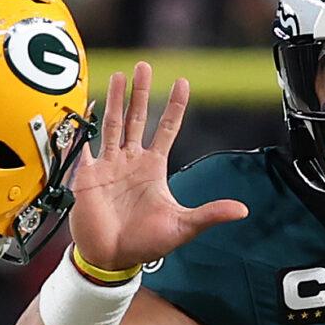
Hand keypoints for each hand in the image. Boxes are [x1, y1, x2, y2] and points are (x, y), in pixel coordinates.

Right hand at [66, 62, 248, 272]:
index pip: (167, 129)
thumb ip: (210, 214)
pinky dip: (82, 129)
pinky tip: (83, 109)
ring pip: (113, 124)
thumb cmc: (145, 244)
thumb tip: (242, 210)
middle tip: (144, 66)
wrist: (111, 258)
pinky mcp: (88, 174)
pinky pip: (83, 146)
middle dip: (141, 92)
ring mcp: (109, 165)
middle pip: (137, 118)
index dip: (175, 106)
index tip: (182, 83)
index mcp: (153, 168)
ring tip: (120, 76)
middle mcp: (131, 161)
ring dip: (116, 100)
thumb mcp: (182, 227)